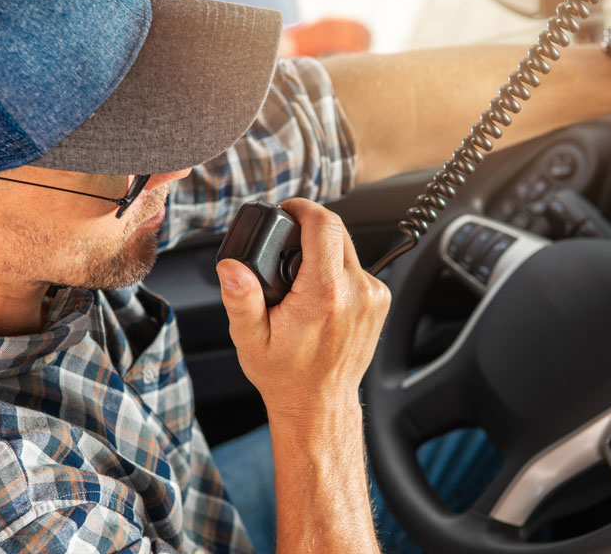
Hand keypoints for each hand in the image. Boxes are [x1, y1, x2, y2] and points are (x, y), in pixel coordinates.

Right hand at [215, 198, 390, 419]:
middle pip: (337, 231)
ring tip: (300, 278)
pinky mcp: (379, 301)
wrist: (319, 404)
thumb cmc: (286, 375)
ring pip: (348, 249)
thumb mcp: (251, 339)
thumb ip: (240, 299)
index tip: (287, 210)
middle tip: (284, 246)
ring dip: (323, 252)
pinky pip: (357, 268)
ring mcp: (373, 296)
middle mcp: (356, 291)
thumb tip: (231, 267)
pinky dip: (337, 271)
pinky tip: (319, 293)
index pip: (324, 225)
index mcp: (324, 294)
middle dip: (309, 231)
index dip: (303, 208)